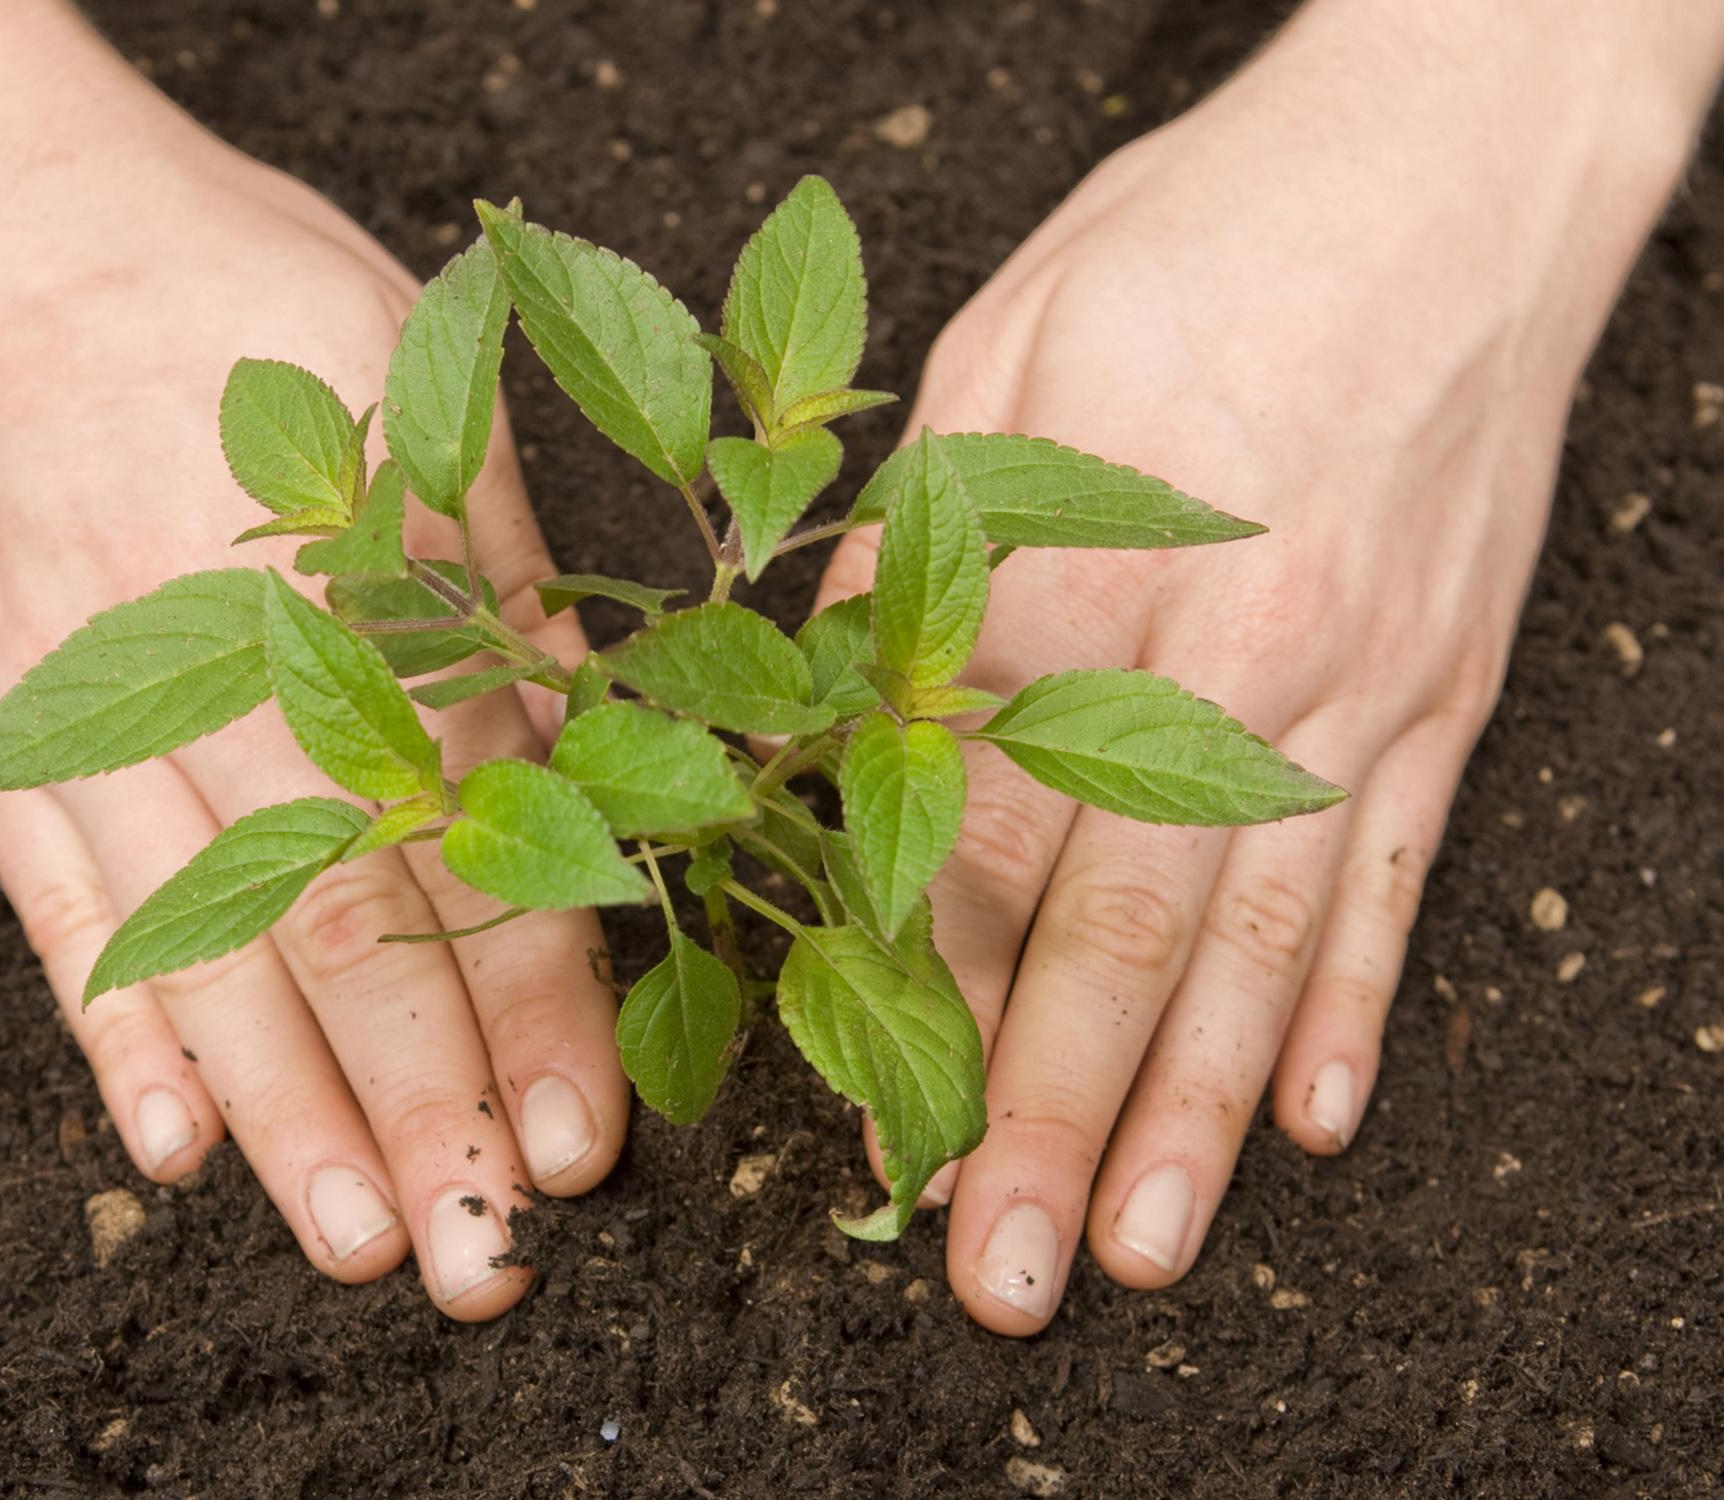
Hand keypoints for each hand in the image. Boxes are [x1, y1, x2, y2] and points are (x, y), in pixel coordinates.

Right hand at [0, 6, 621, 1317]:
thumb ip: (496, 588)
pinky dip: (108, 1025)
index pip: (472, 829)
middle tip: (480, 1257)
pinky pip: (49, 898)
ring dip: (280, 1109)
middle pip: (335, 919)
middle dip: (420, 1099)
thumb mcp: (406, 384)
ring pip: (197, 943)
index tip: (582, 1138)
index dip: (535, 995)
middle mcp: (216, 659)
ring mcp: (80, 701)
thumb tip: (599, 753)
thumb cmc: (219, 280)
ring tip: (351, 1238)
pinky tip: (167, 1141)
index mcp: (350, 573)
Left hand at [810, 0, 1718, 1332]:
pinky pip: (1391, 872)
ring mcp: (1360, 680)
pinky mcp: (1446, 684)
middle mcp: (1238, 652)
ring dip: (1191, 1111)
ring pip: (1259, 941)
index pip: (978, 831)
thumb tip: (814, 723)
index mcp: (1093, 566)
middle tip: (1007, 1272)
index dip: (918, 992)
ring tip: (1145, 1252)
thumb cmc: (1203, 234)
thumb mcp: (999, 352)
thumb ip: (909, 558)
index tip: (875, 1120)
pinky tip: (1306, 1115)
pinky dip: (1347, 1004)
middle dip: (1052, 1115)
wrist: (1460, 158)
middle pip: (1119, 926)